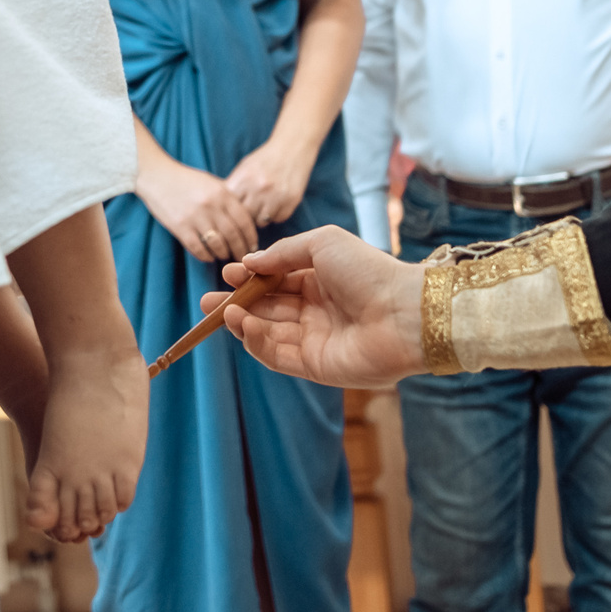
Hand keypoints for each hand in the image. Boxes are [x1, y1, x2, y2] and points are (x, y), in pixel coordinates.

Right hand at [135, 153, 260, 264]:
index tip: (252, 246)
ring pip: (218, 245)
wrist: (157, 175)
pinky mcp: (180, 227)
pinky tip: (208, 255)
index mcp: (222, 193)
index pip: (245, 221)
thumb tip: (244, 221)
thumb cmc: (186, 180)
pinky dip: (206, 255)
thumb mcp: (212, 183)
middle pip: (234, 236)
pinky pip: (198, 248)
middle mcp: (212, 206)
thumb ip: (228, 199)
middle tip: (241, 257)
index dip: (251, 237)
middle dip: (240, 250)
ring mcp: (195, 217)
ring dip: (223, 254)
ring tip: (224, 255)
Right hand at [202, 227, 426, 388]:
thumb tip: (249, 263)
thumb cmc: (368, 270)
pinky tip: (243, 325)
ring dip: (243, 323)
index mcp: (320, 281)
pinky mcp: (316, 367)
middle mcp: (316, 311)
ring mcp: (316, 340)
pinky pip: (277, 357)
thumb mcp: (322, 244)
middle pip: (267, 309)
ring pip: (268, 334)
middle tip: (208, 301)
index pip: (276, 281)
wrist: (403, 313)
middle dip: (237, 304)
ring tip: (223, 312)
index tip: (228, 272)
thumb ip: (282, 253)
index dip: (250, 278)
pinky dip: (257, 343)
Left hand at [225, 133, 317, 226]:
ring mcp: (276, 195)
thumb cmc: (264, 160)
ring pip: (261, 222)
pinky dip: (275, 215)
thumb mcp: (244, 168)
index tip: (234, 208)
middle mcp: (259, 187)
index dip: (232, 209)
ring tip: (262, 208)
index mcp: (244, 178)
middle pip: (245, 216)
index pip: (231, 205)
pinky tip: (275, 205)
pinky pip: (278, 219)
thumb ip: (234, 187)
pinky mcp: (292, 201)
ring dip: (260, 218)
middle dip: (246, 215)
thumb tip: (222, 208)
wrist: (291, 148)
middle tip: (249, 211)